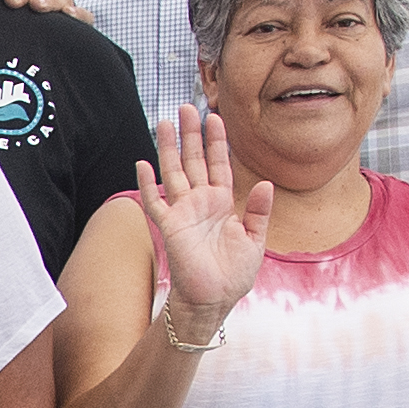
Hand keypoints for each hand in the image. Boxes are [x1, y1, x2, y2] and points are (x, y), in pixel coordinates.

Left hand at [0, 0, 88, 23]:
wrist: (38, 59)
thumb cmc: (15, 30)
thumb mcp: (3, 10)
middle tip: (11, 1)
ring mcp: (65, 8)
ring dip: (48, 0)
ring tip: (36, 5)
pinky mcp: (79, 26)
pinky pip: (84, 17)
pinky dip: (79, 14)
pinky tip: (69, 14)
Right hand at [126, 104, 269, 338]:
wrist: (214, 300)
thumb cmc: (234, 274)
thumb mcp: (255, 240)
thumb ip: (258, 211)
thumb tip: (266, 183)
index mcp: (222, 203)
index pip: (219, 164)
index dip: (217, 141)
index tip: (214, 116)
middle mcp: (200, 202)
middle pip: (193, 160)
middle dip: (190, 134)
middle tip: (186, 107)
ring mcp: (183, 212)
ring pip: (173, 172)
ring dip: (168, 147)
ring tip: (164, 121)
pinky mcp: (169, 227)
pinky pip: (156, 202)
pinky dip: (148, 184)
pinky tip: (142, 164)